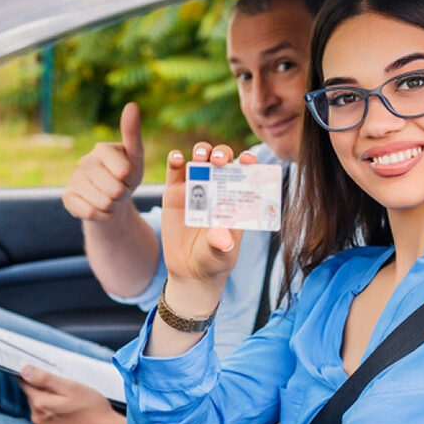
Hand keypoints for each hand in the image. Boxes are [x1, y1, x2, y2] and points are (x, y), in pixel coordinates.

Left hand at [19, 365, 133, 423]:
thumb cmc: (93, 412)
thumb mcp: (72, 388)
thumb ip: (46, 379)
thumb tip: (25, 370)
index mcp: (40, 404)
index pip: (25, 381)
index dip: (34, 371)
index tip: (47, 368)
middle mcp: (37, 417)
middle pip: (34, 391)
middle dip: (46, 384)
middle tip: (68, 384)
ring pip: (42, 402)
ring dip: (53, 396)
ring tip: (73, 397)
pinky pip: (49, 413)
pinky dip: (58, 407)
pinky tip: (73, 408)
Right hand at [63, 102, 144, 223]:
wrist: (112, 199)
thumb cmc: (126, 174)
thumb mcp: (135, 156)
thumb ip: (133, 133)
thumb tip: (132, 104)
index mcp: (101, 149)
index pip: (123, 172)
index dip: (129, 179)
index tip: (126, 175)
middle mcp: (84, 162)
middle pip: (115, 190)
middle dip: (122, 195)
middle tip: (118, 189)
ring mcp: (74, 180)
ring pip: (104, 203)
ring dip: (113, 206)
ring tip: (110, 197)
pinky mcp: (67, 198)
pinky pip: (91, 213)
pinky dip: (102, 216)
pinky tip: (98, 207)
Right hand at [159, 143, 255, 314]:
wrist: (190, 272)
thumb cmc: (214, 261)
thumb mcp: (222, 255)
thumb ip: (222, 246)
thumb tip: (221, 237)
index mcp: (236, 199)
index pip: (246, 174)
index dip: (249, 163)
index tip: (248, 160)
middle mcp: (217, 189)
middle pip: (222, 160)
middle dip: (222, 154)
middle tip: (219, 160)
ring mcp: (196, 188)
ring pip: (200, 160)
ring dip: (202, 152)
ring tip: (201, 157)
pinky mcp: (174, 193)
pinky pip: (175, 172)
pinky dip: (175, 160)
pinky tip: (177, 157)